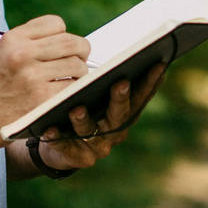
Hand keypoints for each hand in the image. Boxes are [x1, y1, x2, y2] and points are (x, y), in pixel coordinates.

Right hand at [0, 16, 90, 153]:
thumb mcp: (5, 52)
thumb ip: (33, 41)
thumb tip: (71, 41)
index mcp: (14, 39)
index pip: (56, 24)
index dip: (63, 35)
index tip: (62, 46)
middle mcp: (22, 53)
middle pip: (71, 43)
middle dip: (81, 51)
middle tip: (79, 60)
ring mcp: (33, 76)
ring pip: (77, 65)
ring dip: (79, 73)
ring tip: (70, 79)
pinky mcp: (42, 97)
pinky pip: (73, 87)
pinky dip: (74, 91)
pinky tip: (65, 94)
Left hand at [37, 63, 166, 170]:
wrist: (57, 144)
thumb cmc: (79, 106)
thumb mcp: (94, 93)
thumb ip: (104, 78)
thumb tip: (119, 48)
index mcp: (124, 112)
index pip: (141, 96)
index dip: (151, 82)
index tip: (158, 64)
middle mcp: (115, 131)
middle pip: (120, 114)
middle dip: (121, 98)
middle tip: (121, 83)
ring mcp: (98, 146)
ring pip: (91, 132)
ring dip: (84, 120)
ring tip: (76, 108)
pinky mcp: (77, 158)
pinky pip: (66, 148)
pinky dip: (57, 138)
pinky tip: (48, 129)